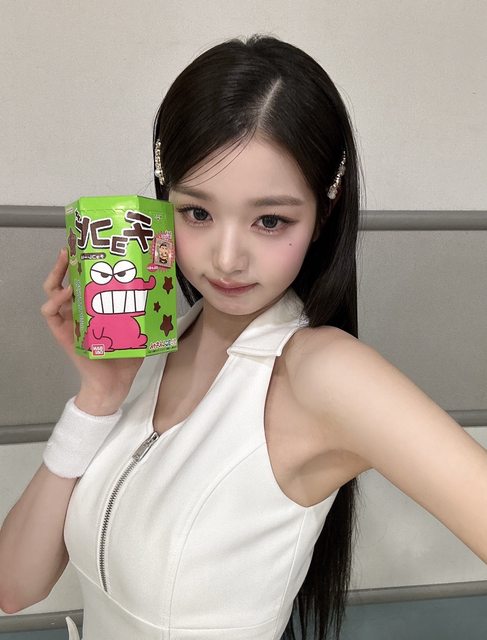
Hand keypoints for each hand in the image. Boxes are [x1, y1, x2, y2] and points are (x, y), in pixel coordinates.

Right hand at [41, 248, 142, 413]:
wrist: (115, 382)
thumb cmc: (126, 354)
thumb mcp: (139, 324)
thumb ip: (147, 307)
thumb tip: (165, 287)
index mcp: (93, 305)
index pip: (83, 277)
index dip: (83, 260)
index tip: (91, 244)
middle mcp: (78, 309)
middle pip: (65, 277)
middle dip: (68, 260)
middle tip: (74, 245)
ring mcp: (68, 320)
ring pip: (52, 290)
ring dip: (57, 274)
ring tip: (67, 260)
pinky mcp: (63, 333)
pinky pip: (50, 312)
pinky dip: (56, 301)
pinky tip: (69, 292)